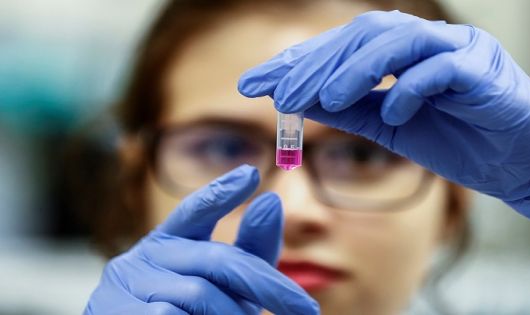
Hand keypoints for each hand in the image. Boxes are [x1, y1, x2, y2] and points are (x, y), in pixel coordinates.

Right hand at [85, 165, 318, 314]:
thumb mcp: (227, 287)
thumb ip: (250, 251)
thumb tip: (271, 201)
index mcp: (169, 243)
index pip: (194, 211)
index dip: (221, 192)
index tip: (250, 174)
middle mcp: (144, 255)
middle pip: (217, 259)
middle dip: (267, 285)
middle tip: (306, 308)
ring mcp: (124, 283)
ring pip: (199, 294)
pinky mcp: (112, 310)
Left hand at [238, 11, 529, 233]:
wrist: (520, 164)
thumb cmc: (459, 141)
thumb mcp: (390, 127)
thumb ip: (349, 109)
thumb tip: (298, 100)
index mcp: (401, 54)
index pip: (340, 48)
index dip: (296, 62)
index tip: (254, 84)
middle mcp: (426, 42)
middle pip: (362, 36)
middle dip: (316, 63)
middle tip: (278, 91)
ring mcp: (457, 50)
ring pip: (399, 40)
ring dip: (356, 68)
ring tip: (326, 98)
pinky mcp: (484, 71)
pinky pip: (442, 69)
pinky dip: (412, 88)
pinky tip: (394, 113)